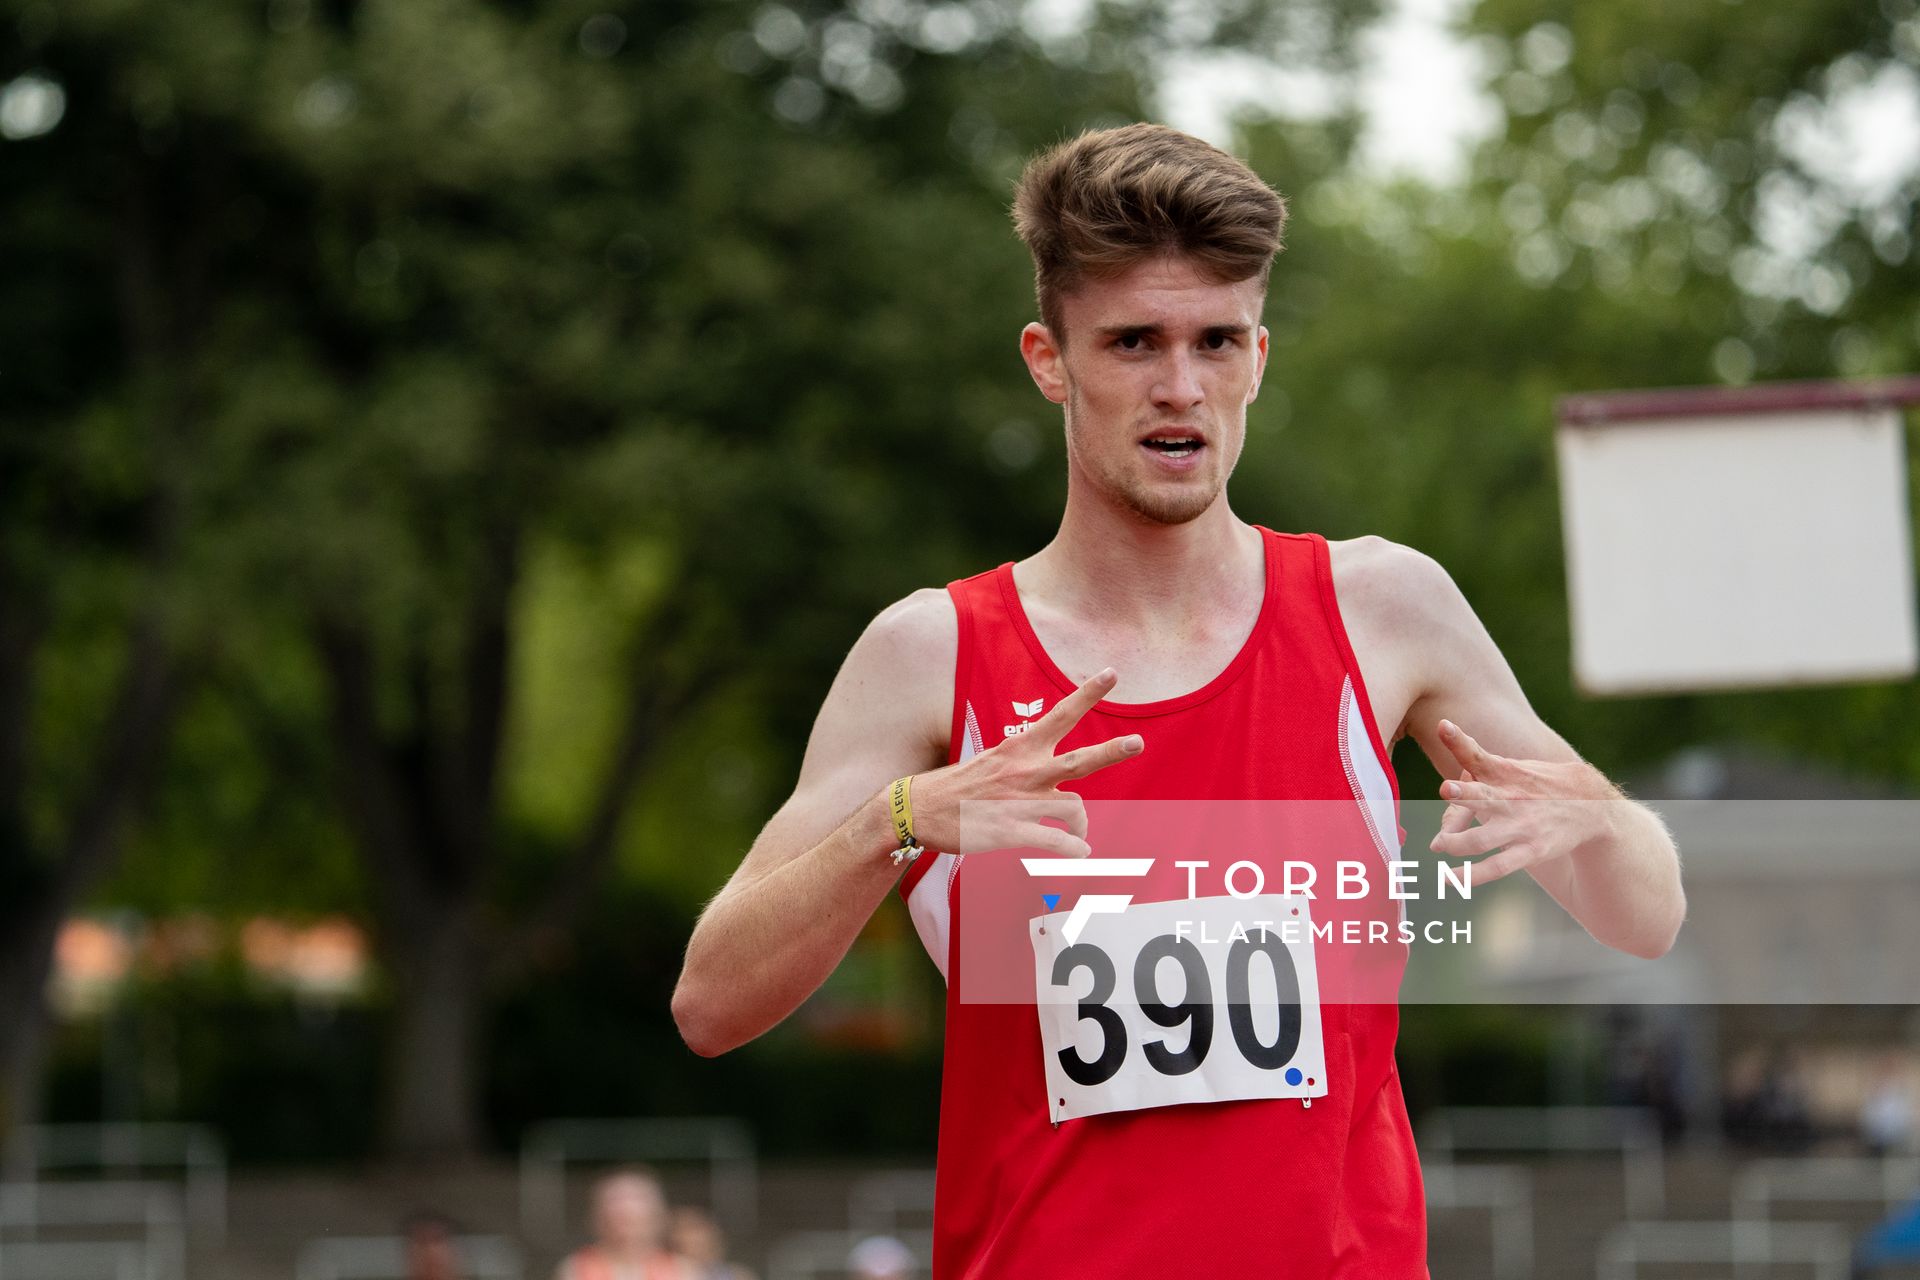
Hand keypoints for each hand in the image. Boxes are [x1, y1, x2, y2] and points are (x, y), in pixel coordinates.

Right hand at [908, 668, 1142, 857]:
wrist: (920, 809)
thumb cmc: (959, 785)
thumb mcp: (993, 760)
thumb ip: (1026, 760)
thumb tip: (1049, 767)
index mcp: (1020, 749)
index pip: (1061, 716)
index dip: (1087, 694)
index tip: (1111, 674)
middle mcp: (1026, 771)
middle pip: (1080, 760)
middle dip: (1111, 751)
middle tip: (1138, 741)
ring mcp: (1021, 801)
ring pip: (1075, 809)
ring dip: (1080, 825)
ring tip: (1076, 835)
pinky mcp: (1012, 830)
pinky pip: (1057, 841)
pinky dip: (1073, 849)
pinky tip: (1079, 854)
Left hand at [1426, 719, 1618, 887]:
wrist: (1589, 805)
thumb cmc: (1535, 781)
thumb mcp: (1507, 764)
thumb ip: (1470, 750)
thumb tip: (1440, 725)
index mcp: (1502, 773)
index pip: (1477, 756)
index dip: (1460, 743)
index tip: (1443, 728)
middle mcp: (1510, 799)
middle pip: (1484, 797)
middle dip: (1464, 795)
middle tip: (1446, 790)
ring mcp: (1520, 827)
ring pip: (1483, 840)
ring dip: (1458, 843)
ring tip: (1437, 845)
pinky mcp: (1530, 851)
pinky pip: (1497, 867)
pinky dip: (1472, 876)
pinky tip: (1450, 880)